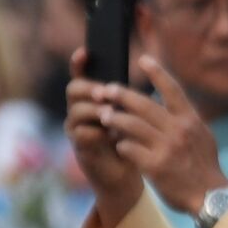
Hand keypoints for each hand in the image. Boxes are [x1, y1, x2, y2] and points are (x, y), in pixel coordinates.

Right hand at [65, 48, 143, 227]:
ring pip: (76, 111)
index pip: (83, 76)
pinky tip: (108, 134)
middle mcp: (83, 111)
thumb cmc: (139, 143)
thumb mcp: (142, 118)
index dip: (80, 63)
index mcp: (97, 100)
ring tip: (110, 113)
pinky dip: (95, 132)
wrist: (133, 176)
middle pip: (75, 89)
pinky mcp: (82, 148)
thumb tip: (153, 73)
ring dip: (94, 109)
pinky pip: (81, 134)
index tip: (86, 51)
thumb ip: (139, 100)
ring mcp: (79, 129)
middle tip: (106, 93)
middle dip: (90, 88)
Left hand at [94, 55, 227, 215]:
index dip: (157, 73)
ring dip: (114, 119)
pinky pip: (128, 148)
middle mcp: (179, 131)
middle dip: (120, 95)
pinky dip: (119, 144)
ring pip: (130, 125)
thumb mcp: (203, 138)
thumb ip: (186, 121)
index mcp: (191, 121)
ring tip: (104, 116)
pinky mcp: (154, 166)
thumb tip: (171, 103)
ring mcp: (166, 148)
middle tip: (104, 90)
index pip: (172, 90)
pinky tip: (116, 144)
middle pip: (143, 104)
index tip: (143, 59)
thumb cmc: (204, 167)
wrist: (209, 196)